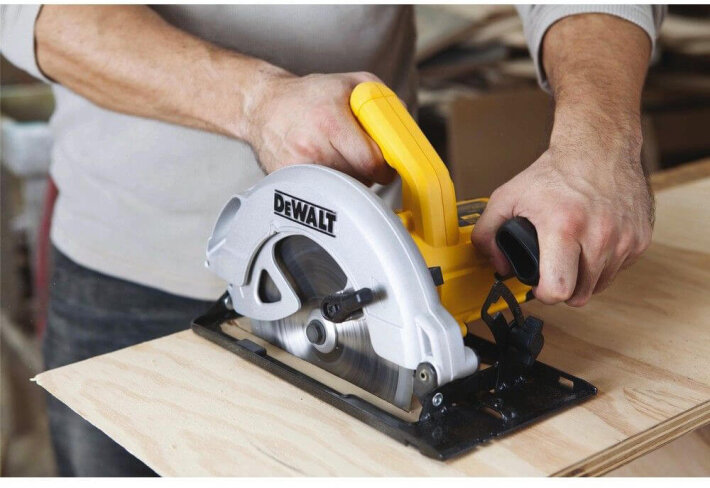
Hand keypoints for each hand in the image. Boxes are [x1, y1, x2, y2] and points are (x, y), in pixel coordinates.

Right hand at [241, 71, 393, 185]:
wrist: (263, 105)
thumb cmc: (309, 95)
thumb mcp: (350, 84)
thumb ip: (383, 102)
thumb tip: (405, 127)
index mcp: (330, 121)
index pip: (371, 162)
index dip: (385, 167)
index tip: (387, 166)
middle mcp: (312, 146)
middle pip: (360, 178)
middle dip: (368, 172)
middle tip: (363, 158)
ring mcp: (298, 167)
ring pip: (343, 189)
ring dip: (350, 179)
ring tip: (340, 157)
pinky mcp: (288, 180)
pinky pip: (323, 192)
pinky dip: (330, 185)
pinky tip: (324, 165)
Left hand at [472, 131, 653, 305]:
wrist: (599, 148)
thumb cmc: (554, 173)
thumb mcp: (507, 197)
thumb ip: (487, 233)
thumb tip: (497, 265)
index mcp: (564, 227)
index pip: (558, 288)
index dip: (544, 294)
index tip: (539, 285)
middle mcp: (599, 235)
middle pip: (579, 295)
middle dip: (562, 288)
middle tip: (552, 270)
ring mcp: (624, 238)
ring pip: (600, 286)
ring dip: (583, 279)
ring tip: (571, 256)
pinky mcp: (641, 239)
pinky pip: (619, 270)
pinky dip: (604, 265)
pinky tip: (591, 245)